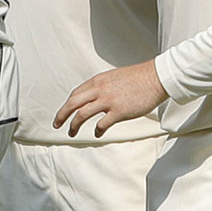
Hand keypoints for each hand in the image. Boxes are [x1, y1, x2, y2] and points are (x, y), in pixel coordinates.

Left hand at [53, 60, 167, 138]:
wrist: (155, 78)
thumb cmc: (137, 77)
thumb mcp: (113, 77)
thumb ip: (102, 85)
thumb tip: (95, 95)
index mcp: (97, 81)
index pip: (75, 94)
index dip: (67, 105)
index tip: (64, 112)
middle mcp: (99, 90)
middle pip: (72, 103)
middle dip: (61, 115)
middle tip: (56, 124)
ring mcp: (108, 100)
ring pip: (82, 114)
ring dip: (74, 125)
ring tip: (71, 133)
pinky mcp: (119, 111)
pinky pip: (102, 124)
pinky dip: (97, 131)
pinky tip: (97, 134)